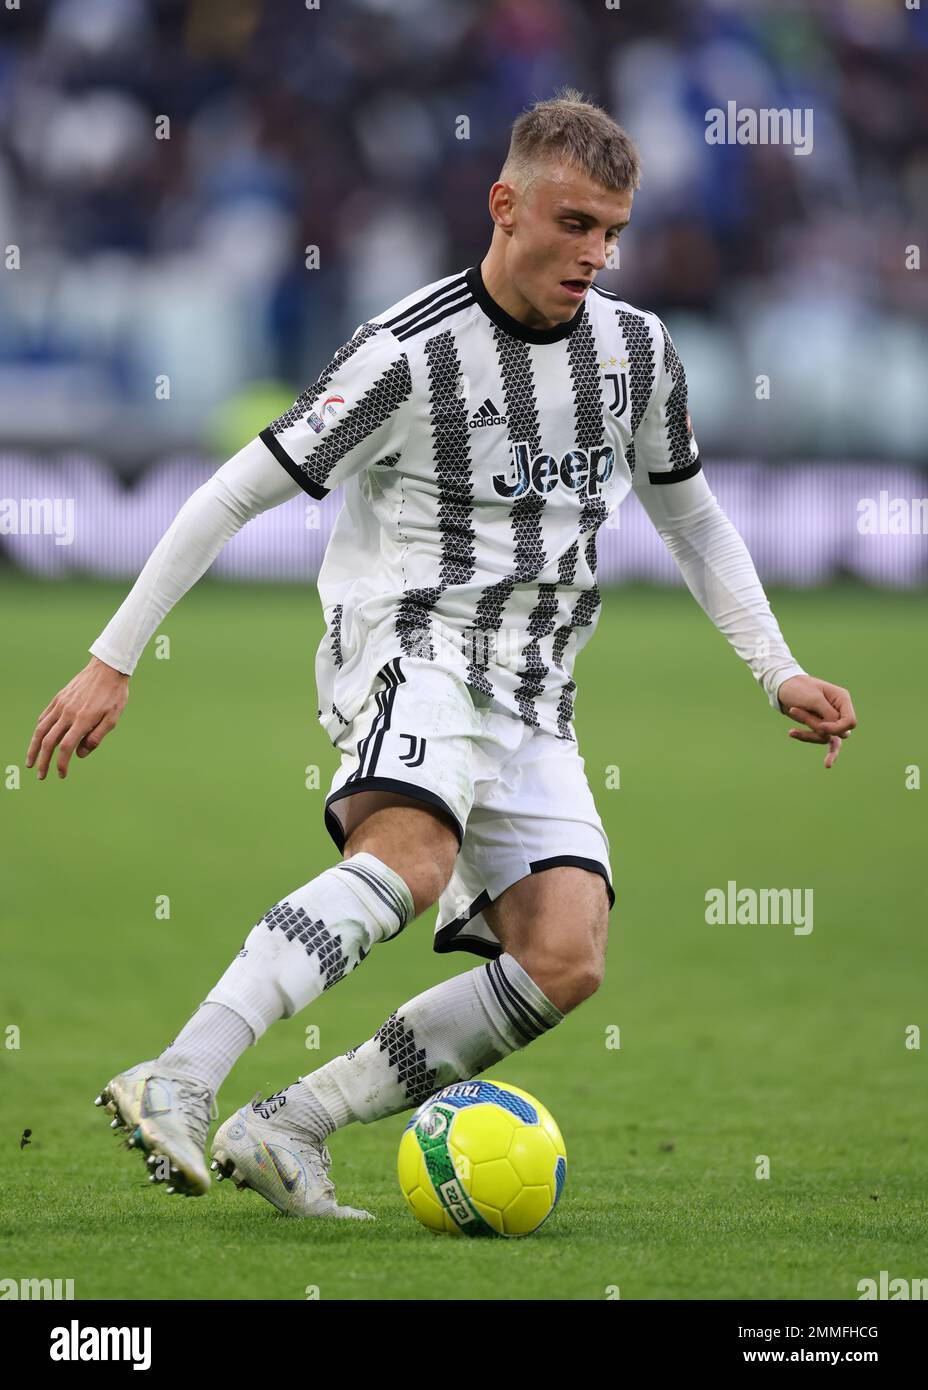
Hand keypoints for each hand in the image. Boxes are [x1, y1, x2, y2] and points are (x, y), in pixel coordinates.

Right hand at [26, 656, 129, 780]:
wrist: (107, 669)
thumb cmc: (113, 695)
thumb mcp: (113, 719)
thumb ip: (96, 737)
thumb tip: (79, 754)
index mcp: (83, 720)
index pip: (66, 747)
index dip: (62, 763)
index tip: (62, 775)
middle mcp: (68, 713)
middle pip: (49, 741)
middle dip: (43, 761)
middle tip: (41, 776)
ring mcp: (61, 705)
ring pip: (41, 729)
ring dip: (33, 748)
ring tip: (30, 761)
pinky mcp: (58, 698)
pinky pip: (44, 716)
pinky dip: (39, 730)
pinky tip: (38, 739)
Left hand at [776, 675, 855, 768]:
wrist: (783, 687)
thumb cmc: (799, 688)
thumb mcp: (814, 700)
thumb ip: (829, 715)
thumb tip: (837, 733)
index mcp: (842, 699)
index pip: (851, 722)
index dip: (837, 728)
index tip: (821, 726)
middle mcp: (839, 710)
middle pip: (837, 732)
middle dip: (817, 726)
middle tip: (797, 709)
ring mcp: (830, 720)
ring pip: (826, 737)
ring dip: (807, 726)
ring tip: (792, 710)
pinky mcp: (819, 726)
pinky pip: (817, 738)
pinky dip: (804, 736)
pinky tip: (791, 732)